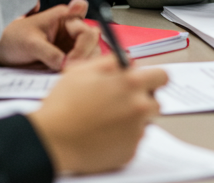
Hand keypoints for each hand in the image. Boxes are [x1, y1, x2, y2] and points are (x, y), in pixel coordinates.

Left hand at [0, 0, 100, 70]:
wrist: (2, 51)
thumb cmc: (14, 39)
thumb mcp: (30, 43)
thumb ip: (49, 52)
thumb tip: (65, 64)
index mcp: (63, 18)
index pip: (83, 26)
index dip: (84, 38)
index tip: (73, 53)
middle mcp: (71, 30)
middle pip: (92, 40)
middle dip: (84, 54)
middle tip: (68, 67)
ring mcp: (71, 44)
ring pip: (91, 53)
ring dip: (83, 63)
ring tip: (66, 72)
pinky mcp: (69, 58)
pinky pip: (82, 64)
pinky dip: (79, 70)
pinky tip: (67, 75)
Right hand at [28, 57, 166, 174]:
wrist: (51, 140)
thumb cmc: (63, 106)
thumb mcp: (82, 70)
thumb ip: (111, 61)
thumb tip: (128, 61)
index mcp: (130, 84)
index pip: (162, 76)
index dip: (152, 78)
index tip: (145, 82)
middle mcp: (139, 107)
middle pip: (155, 102)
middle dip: (142, 100)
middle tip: (120, 103)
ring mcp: (136, 132)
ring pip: (143, 122)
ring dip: (131, 120)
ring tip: (105, 120)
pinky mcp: (129, 152)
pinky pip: (133, 141)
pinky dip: (122, 139)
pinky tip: (102, 135)